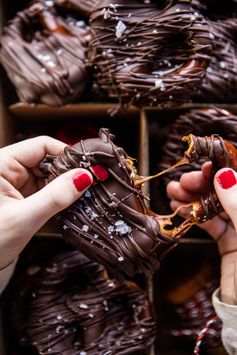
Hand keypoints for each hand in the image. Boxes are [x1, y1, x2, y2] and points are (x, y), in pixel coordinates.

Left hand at [0, 136, 92, 269]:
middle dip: (68, 171)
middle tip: (90, 182)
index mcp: (2, 164)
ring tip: (81, 193)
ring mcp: (17, 182)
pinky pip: (46, 187)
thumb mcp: (24, 218)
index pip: (41, 145)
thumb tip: (84, 177)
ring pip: (49, 174)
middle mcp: (9, 168)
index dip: (66, 153)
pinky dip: (58, 194)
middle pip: (48, 158)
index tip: (87, 167)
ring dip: (65, 184)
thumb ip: (54, 197)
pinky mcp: (22, 194)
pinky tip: (69, 200)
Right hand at [167, 162, 236, 304]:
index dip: (224, 168)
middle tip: (183, 180)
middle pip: (226, 190)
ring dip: (192, 197)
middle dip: (203, 183)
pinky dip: (192, 214)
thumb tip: (223, 174)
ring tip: (172, 190)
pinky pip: (209, 223)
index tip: (206, 164)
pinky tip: (178, 206)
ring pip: (214, 206)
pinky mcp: (228, 243)